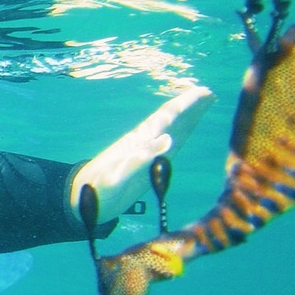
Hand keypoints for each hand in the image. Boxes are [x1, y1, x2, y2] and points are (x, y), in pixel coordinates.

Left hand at [71, 86, 214, 223]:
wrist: (85, 201)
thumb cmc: (98, 190)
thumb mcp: (116, 178)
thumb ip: (138, 161)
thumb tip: (166, 139)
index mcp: (137, 142)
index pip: (164, 118)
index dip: (183, 105)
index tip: (202, 92)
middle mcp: (143, 143)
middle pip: (169, 119)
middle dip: (190, 106)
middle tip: (209, 92)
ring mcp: (146, 152)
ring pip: (171, 129)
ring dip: (188, 117)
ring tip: (205, 102)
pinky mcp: (147, 165)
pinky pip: (168, 146)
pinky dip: (180, 135)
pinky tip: (185, 130)